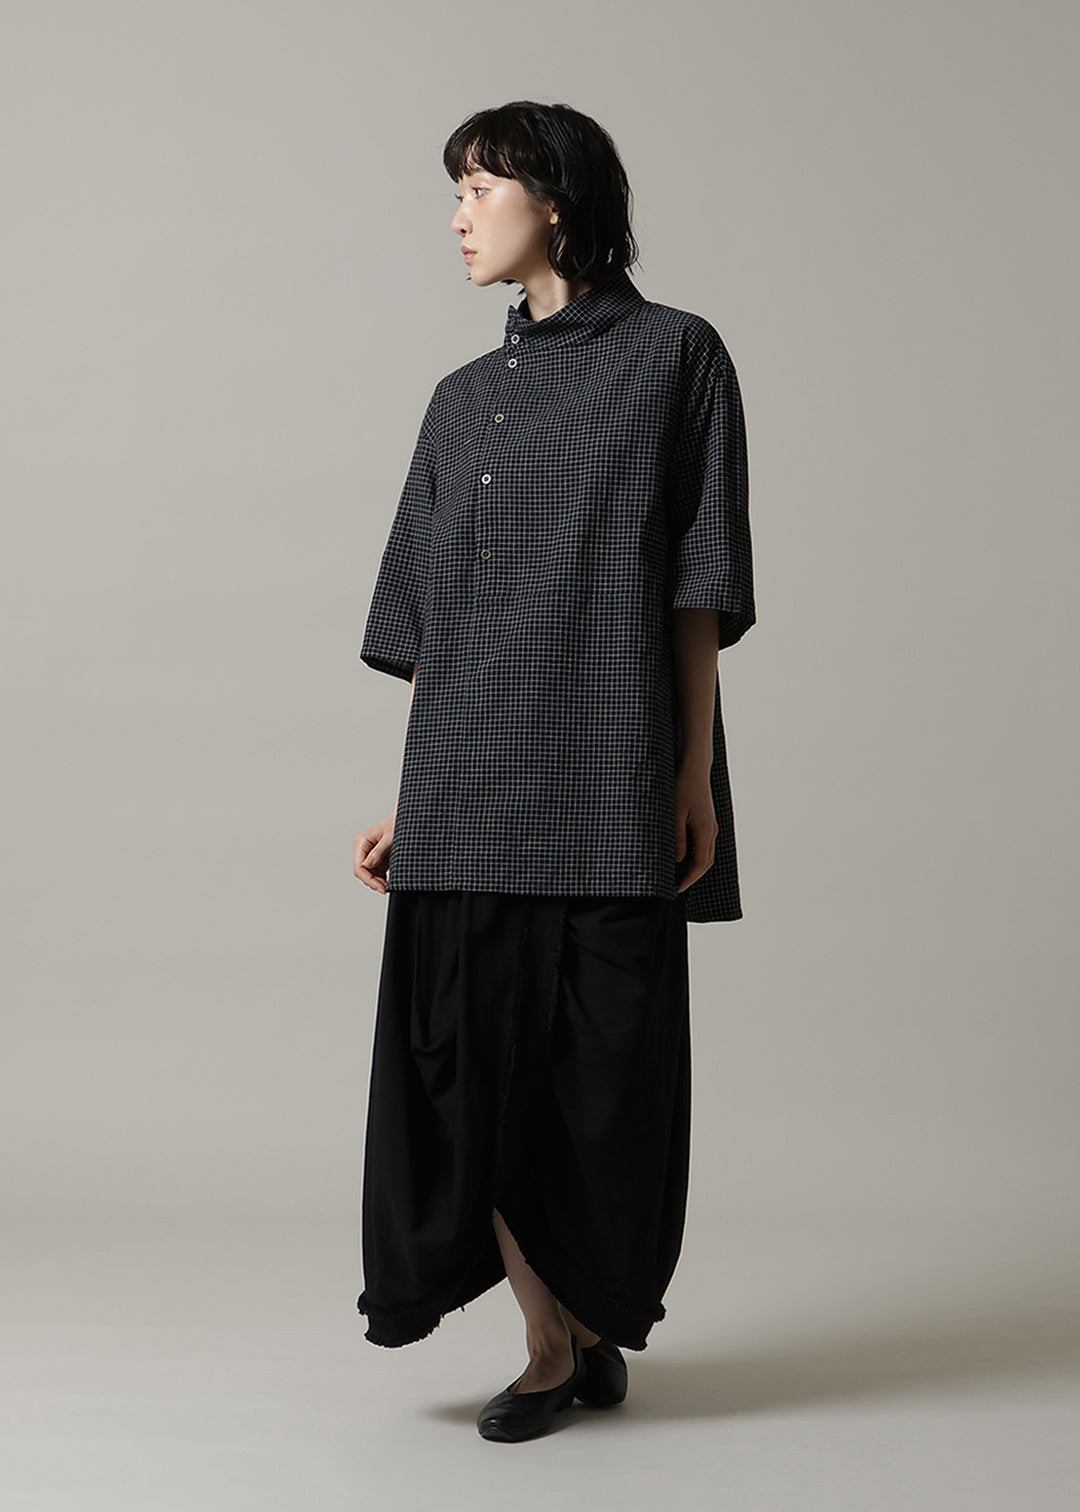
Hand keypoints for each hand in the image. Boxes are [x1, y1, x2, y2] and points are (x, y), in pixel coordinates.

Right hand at [354, 809, 396, 893]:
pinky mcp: (378, 857)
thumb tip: (367, 865)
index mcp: (361, 842)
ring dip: (378, 881)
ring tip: (389, 885)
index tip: (381, 887)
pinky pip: (377, 872)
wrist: (407, 818)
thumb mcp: (390, 838)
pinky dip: (382, 878)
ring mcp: (370, 854)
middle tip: (386, 888)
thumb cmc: (398, 823)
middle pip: (363, 873)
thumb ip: (378, 851)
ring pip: (370, 875)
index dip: (368, 880)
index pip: (359, 867)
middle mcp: (363, 849)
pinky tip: (389, 880)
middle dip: (374, 882)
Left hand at [673, 763, 717, 892]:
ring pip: (706, 854)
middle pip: (705, 862)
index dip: (688, 879)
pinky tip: (683, 856)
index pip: (700, 864)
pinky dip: (696, 855)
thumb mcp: (675, 814)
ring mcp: (711, 826)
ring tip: (678, 874)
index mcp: (705, 831)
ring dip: (694, 867)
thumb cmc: (683, 787)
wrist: (694, 768)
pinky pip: (704, 844)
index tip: (677, 889)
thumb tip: (677, 859)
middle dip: (692, 876)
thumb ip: (677, 839)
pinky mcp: (707, 821)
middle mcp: (711, 831)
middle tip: (676, 885)